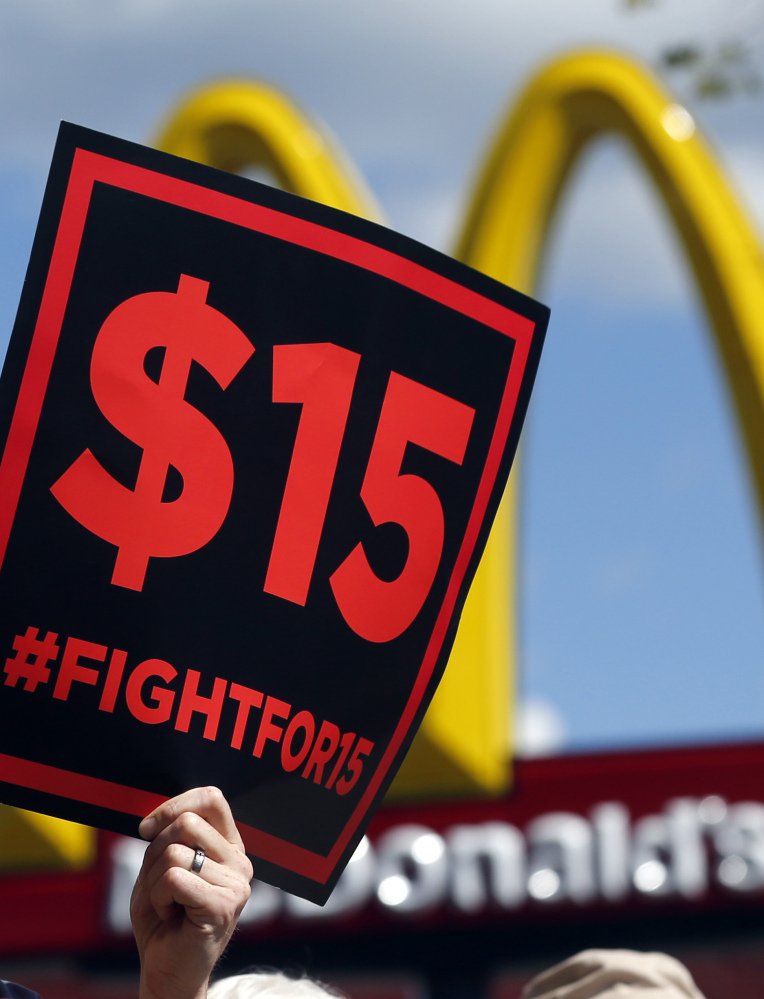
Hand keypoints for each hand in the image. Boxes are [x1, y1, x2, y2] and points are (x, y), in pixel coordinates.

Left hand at [131, 786, 252, 998]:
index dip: (174, 805)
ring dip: (155, 882)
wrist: (167, 972)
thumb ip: (166, 840)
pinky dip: (159, 897)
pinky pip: (174, 879)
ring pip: (175, 852)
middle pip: (187, 822)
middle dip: (156, 851)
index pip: (210, 798)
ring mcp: (237, 883)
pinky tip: (172, 915)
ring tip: (168, 904)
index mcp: (228, 846)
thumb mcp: (159, 869)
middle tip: (160, 884)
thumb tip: (155, 821)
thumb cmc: (163, 921)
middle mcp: (239, 860)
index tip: (147, 829)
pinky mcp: (224, 905)